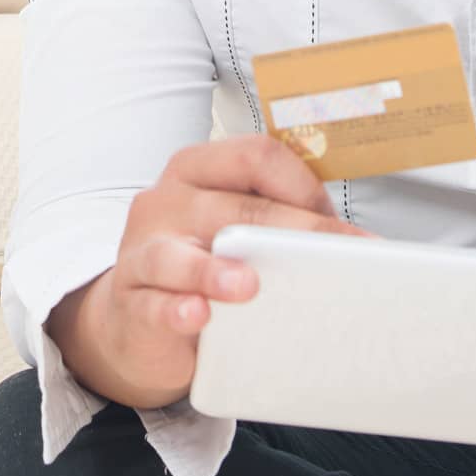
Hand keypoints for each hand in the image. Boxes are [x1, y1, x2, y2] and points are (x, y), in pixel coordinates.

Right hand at [93, 135, 378, 407]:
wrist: (135, 319)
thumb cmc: (200, 261)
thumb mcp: (230, 226)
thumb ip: (271, 219)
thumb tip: (345, 238)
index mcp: (198, 168)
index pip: (256, 156)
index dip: (304, 186)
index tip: (340, 228)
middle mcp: (166, 199)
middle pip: (235, 208)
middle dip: (293, 232)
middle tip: (335, 260)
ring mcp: (142, 250)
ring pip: (178, 254)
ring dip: (216, 270)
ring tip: (249, 285)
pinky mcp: (130, 301)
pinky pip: (152, 304)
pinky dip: (177, 309)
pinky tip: (197, 315)